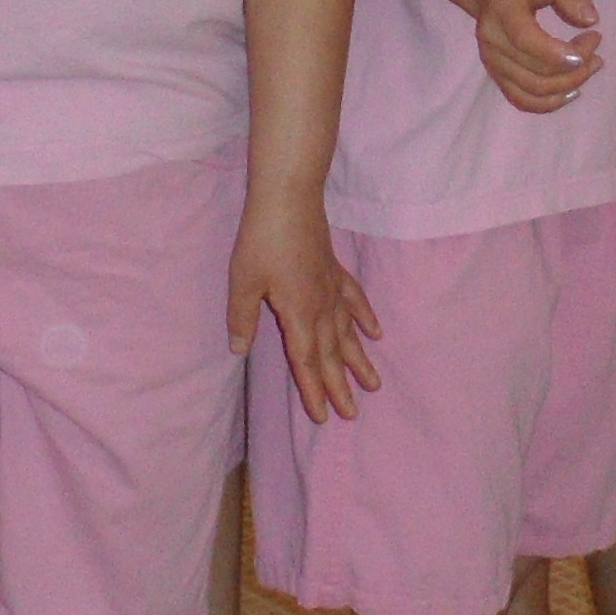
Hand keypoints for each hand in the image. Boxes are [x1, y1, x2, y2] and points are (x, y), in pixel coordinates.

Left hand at [232, 190, 383, 423]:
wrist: (289, 197)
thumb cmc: (262, 239)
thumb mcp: (243, 281)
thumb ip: (242, 317)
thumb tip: (240, 350)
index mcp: (298, 313)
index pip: (306, 360)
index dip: (313, 390)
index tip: (322, 416)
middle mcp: (321, 306)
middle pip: (332, 353)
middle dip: (341, 385)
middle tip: (353, 414)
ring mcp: (332, 287)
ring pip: (349, 332)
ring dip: (359, 360)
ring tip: (374, 384)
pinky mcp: (335, 270)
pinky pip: (355, 300)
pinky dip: (365, 317)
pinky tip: (376, 332)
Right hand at [472, 0, 602, 112]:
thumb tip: (590, 20)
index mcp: (503, 12)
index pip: (526, 40)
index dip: (558, 51)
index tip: (592, 39)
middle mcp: (493, 42)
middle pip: (536, 71)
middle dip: (575, 66)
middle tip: (596, 46)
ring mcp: (493, 63)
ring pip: (533, 90)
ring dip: (568, 85)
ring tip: (592, 66)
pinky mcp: (498, 76)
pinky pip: (524, 101)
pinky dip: (551, 102)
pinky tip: (573, 90)